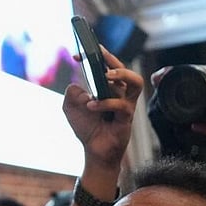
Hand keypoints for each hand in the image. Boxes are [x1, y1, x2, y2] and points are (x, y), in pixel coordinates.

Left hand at [63, 47, 143, 168]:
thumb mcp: (70, 107)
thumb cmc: (87, 127)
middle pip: (124, 68)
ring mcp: (126, 104)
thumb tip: (78, 86)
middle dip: (111, 58)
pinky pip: (121, 105)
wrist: (94, 150)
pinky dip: (105, 103)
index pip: (105, 66)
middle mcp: (119, 92)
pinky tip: (91, 106)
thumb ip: (71, 93)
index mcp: (106, 87)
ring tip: (105, 76)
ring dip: (121, 75)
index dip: (93, 57)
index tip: (76, 55)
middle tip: (98, 55)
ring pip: (135, 82)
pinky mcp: (127, 117)